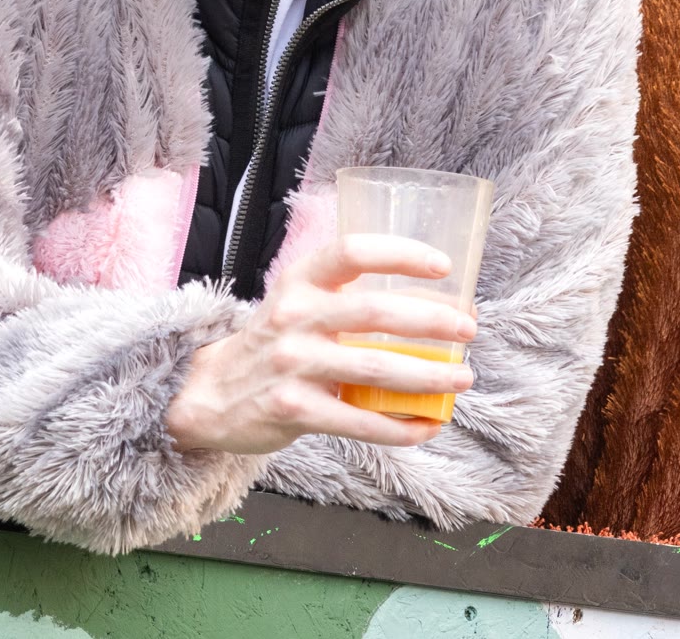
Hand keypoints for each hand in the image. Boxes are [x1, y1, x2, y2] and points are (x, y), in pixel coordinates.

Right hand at [164, 234, 477, 456]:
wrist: (212, 395)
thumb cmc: (274, 345)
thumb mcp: (296, 305)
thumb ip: (345, 300)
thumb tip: (430, 308)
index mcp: (298, 282)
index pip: (352, 251)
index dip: (401, 253)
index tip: (443, 267)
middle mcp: (293, 317)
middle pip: (375, 312)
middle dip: (432, 320)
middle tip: (467, 329)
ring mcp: (291, 365)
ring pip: (375, 370)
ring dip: (429, 376)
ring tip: (462, 378)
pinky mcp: (291, 410)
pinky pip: (358, 422)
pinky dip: (400, 427)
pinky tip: (427, 425)